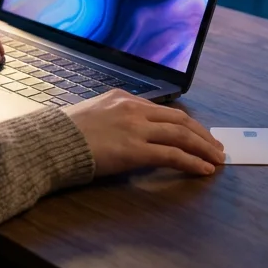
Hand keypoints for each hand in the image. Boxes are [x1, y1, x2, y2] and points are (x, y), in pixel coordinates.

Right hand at [64, 90, 225, 176]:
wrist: (50, 143)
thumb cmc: (63, 134)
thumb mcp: (90, 115)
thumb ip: (111, 119)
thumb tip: (124, 133)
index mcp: (122, 98)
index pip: (162, 110)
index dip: (184, 123)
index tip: (196, 133)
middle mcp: (133, 109)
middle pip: (179, 120)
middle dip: (202, 134)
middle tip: (216, 146)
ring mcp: (136, 128)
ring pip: (181, 135)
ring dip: (204, 148)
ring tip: (217, 159)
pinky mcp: (135, 150)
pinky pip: (173, 155)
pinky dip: (192, 162)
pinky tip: (204, 169)